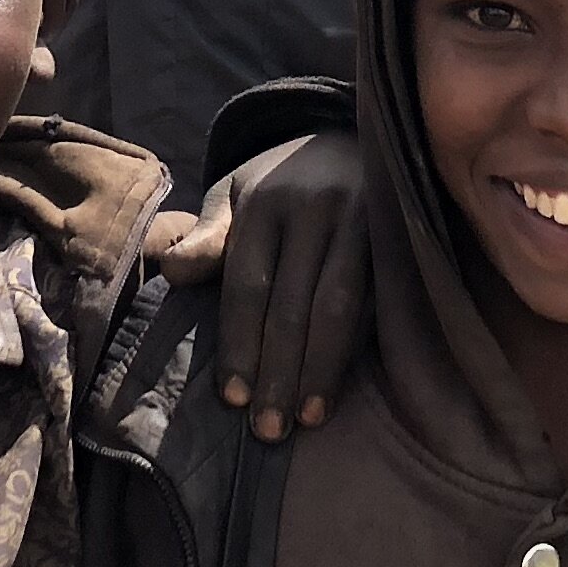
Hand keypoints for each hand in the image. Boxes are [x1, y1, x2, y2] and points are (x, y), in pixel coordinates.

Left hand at [145, 129, 367, 439]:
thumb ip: (208, 236)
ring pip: (339, 305)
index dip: (241, 343)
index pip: (249, 284)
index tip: (233, 399)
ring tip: (307, 419)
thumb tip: (170, 269)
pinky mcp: (397, 235)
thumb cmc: (280, 183)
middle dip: (279, 370)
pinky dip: (360, 345)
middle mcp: (315, 209)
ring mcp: (363, 220)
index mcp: (266, 202)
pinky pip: (377, 298)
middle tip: (268, 429)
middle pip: (293, 303)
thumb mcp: (235, 194)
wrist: (350, 138)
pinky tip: (346, 383)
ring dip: (321, 368)